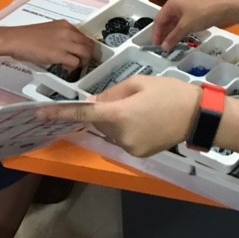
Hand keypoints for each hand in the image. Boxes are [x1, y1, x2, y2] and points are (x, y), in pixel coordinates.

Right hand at [0, 20, 95, 69]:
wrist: (16, 39)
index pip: (84, 35)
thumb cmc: (27, 37)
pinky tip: (66, 68)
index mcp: (65, 25)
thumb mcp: (49, 30)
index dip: (86, 46)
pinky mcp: (59, 54)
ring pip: (86, 53)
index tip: (84, 52)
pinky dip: (73, 67)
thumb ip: (60, 35)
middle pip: (89, 44)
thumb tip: (67, 46)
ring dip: (83, 62)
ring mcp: (64, 43)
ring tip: (76, 66)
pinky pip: (75, 62)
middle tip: (84, 61)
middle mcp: (67, 32)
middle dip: (89, 54)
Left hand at [38, 76, 199, 156]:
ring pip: (111, 130)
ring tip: (143, 108)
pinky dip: (127, 128)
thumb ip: (112, 94)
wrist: (198, 116)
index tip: (40, 113)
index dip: (60, 113)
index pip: (84, 113)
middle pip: (100, 121)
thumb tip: (94, 102)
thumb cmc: (170, 93)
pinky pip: (123, 138)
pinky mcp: (139, 154)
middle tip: (129, 97)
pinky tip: (147, 120)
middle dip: (105, 109)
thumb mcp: (140, 83)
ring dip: (117, 119)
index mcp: (119, 115)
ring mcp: (130, 148)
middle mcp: (120, 136)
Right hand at [152, 0, 236, 50]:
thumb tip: (164, 46)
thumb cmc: (202, 13)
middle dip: (163, 33)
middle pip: (165, 20)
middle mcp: (176, 4)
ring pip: (173, 22)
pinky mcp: (192, 13)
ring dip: (170, 33)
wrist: (222, 9)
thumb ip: (173, 37)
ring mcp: (185, 8)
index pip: (159, 19)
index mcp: (172, 3)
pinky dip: (178, 31)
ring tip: (168, 45)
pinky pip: (181, 23)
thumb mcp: (185, 26)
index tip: (155, 44)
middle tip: (161, 46)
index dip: (156, 33)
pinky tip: (178, 39)